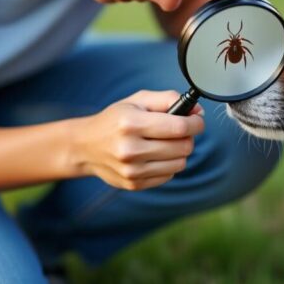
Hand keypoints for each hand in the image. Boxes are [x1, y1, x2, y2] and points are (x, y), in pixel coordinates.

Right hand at [72, 90, 204, 190]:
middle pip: (183, 147)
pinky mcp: (134, 184)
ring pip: (180, 163)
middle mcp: (130, 149)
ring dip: (179, 152)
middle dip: (187, 137)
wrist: (85, 146)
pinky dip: (168, 165)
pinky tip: (154, 156)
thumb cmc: (115, 119)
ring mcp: (132, 170)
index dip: (196, 123)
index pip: (179, 127)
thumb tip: (198, 110)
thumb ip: (168, 99)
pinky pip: (169, 175)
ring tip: (165, 143)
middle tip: (178, 131)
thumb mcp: (137, 100)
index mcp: (131, 123)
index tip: (197, 120)